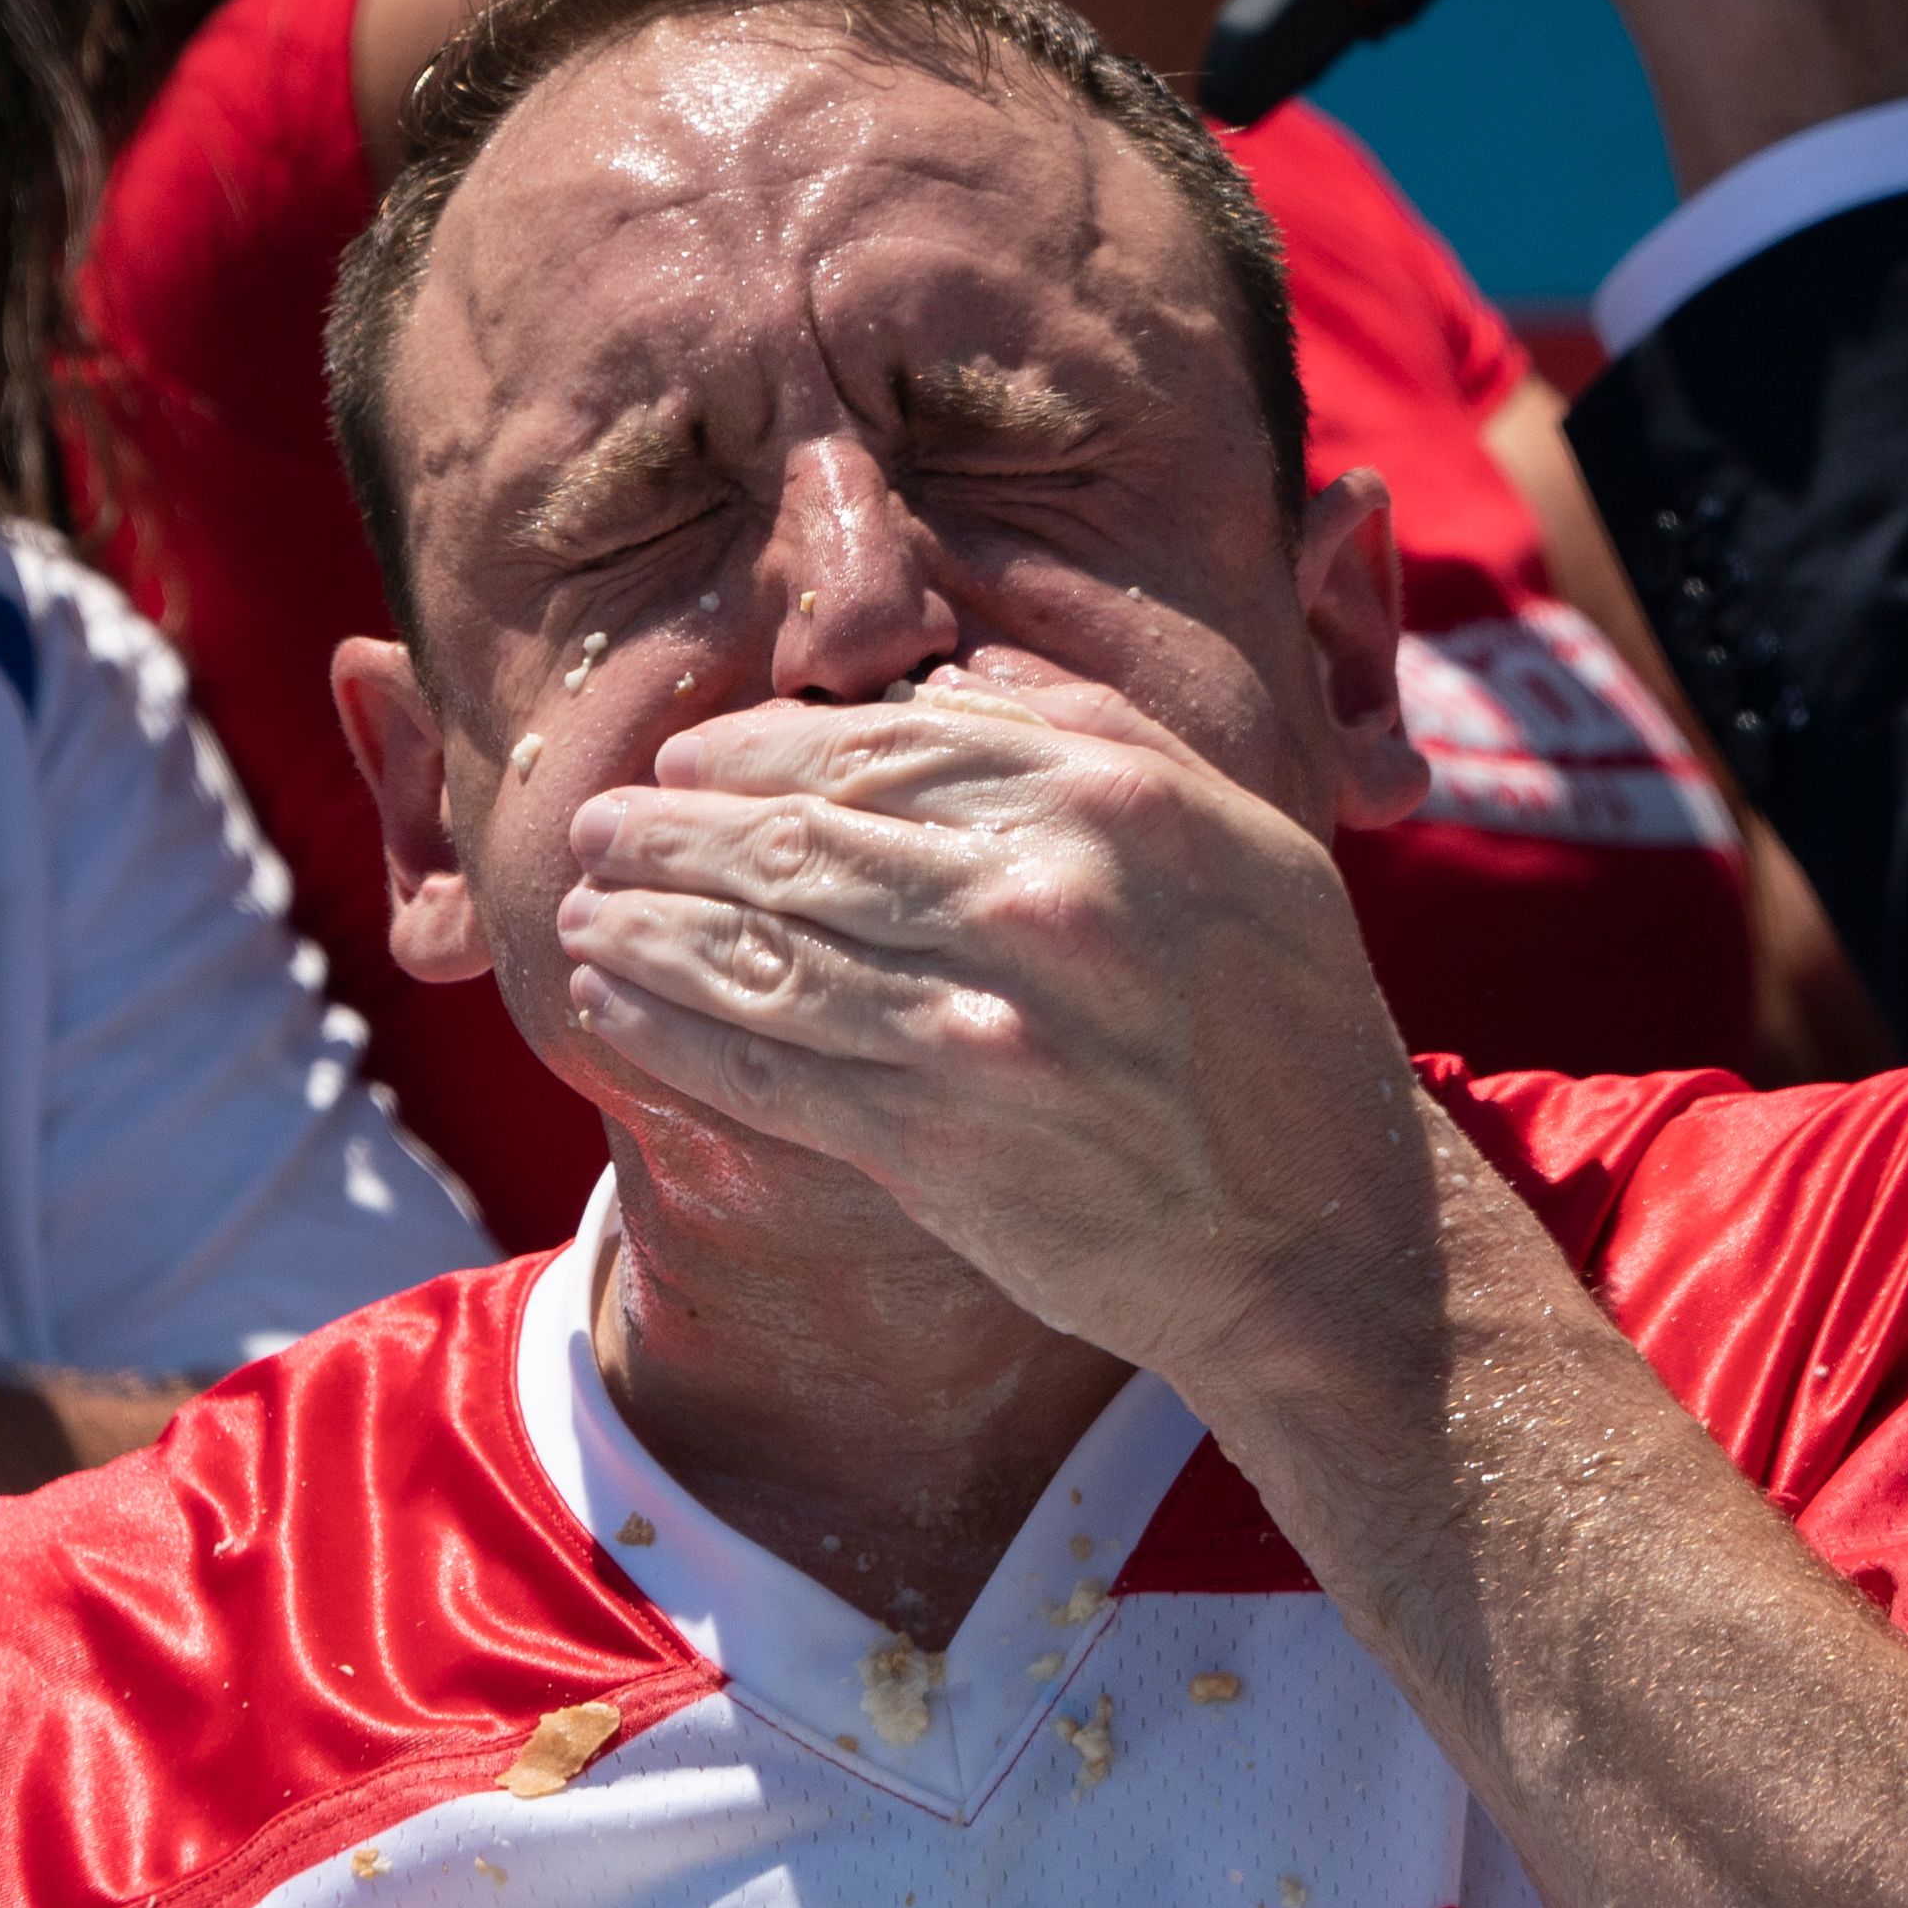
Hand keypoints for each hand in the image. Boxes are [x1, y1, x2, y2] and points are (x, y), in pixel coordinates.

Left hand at [553, 672, 1439, 1387]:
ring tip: (580, 910)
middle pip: (800, 839)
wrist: (1327, 1236)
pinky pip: (772, 1069)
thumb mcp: (1232, 836)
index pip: (880, 748)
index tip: (685, 762)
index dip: (754, 753)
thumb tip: (941, 671)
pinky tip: (619, 1003)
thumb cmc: (1280, 1029)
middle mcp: (1045, 896)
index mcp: (1110, 800)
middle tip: (595, 827)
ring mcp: (988, 1024)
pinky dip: (676, 1030)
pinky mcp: (943, 1142)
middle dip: (669, 831)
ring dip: (648, 926)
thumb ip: (1090, 735)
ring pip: (767, 951)